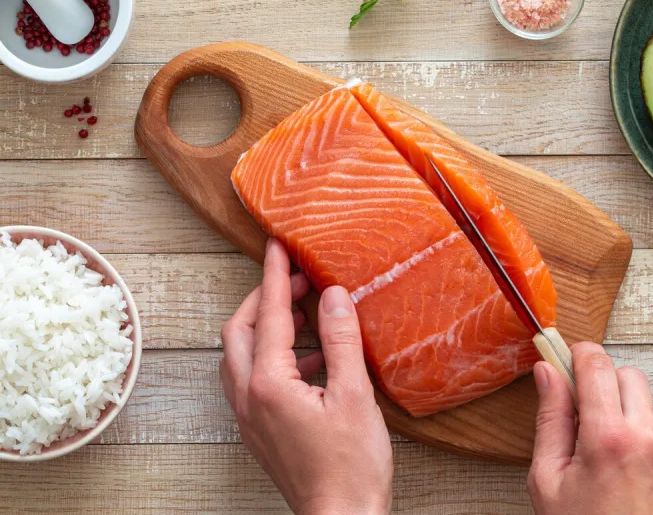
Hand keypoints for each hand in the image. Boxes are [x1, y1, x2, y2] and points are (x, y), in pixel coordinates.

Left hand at [220, 239, 392, 514]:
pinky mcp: (260, 429)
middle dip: (264, 298)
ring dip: (266, 327)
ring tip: (304, 314)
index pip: (270, 315)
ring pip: (240, 355)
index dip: (275, 275)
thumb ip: (340, 340)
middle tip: (295, 279)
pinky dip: (274, 356)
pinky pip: (253, 378)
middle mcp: (249, 397)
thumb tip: (333, 295)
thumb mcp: (354, 395)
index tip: (277, 245)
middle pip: (239, 330)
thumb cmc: (350, 466)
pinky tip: (311, 360)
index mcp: (269, 384)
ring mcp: (250, 416)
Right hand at [528, 342, 652, 514]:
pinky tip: (623, 461)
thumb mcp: (548, 478)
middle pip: (626, 373)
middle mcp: (648, 438)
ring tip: (601, 445)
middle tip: (580, 409)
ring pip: (645, 398)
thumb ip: (550, 418)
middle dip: (601, 381)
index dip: (577, 354)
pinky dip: (640, 430)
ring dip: (621, 407)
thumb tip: (546, 373)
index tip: (563, 355)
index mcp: (609, 439)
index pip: (597, 366)